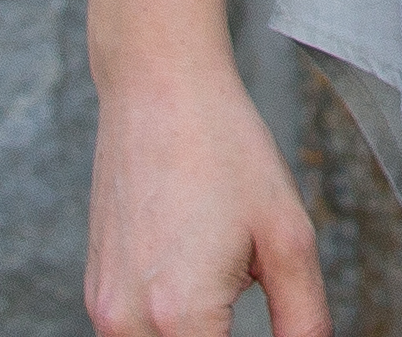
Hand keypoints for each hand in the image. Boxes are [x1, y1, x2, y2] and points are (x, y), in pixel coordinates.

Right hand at [85, 48, 330, 336]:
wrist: (158, 88)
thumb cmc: (225, 150)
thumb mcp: (288, 237)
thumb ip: (305, 320)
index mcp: (181, 315)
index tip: (283, 332)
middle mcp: (129, 321)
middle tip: (247, 295)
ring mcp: (104, 308)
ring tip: (224, 284)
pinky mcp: (96, 291)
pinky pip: (133, 335)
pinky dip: (167, 328)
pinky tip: (197, 278)